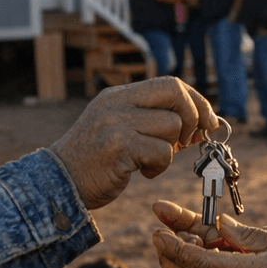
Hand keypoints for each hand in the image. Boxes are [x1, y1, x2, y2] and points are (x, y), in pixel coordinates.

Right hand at [50, 79, 217, 209]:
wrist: (58, 184)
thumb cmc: (94, 162)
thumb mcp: (119, 130)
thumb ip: (152, 122)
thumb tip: (200, 123)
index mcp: (118, 95)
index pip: (169, 83)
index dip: (195, 101)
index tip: (207, 121)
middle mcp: (116, 103)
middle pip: (175, 93)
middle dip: (192, 117)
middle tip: (187, 140)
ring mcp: (116, 123)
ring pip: (172, 126)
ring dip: (170, 150)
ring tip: (149, 161)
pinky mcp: (119, 147)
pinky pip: (162, 152)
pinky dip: (159, 167)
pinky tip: (142, 171)